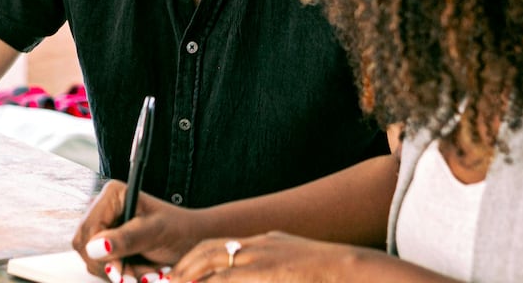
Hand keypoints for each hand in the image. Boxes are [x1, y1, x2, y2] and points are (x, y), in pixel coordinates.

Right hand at [74, 180, 203, 281]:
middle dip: (112, 266)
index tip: (118, 270)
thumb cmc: (179, 229)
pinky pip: (104, 267)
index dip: (98, 253)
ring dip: (121, 273)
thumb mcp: (155, 233)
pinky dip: (124, 275)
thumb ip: (126, 239)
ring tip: (148, 273)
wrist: (193, 240)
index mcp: (112, 195)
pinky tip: (143, 273)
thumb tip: (95, 247)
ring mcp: (105, 228)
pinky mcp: (109, 245)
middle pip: (85, 247)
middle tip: (137, 278)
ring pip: (94, 261)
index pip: (88, 229)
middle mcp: (104, 209)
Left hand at [170, 232, 366, 281]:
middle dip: (186, 266)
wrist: (352, 270)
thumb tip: (266, 277)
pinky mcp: (264, 271)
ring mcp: (262, 257)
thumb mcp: (294, 266)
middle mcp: (260, 246)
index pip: (221, 245)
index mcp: (267, 243)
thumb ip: (272, 274)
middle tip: (169, 281)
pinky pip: (228, 278)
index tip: (180, 273)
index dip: (197, 259)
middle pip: (210, 250)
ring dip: (191, 275)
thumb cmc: (328, 276)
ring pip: (214, 262)